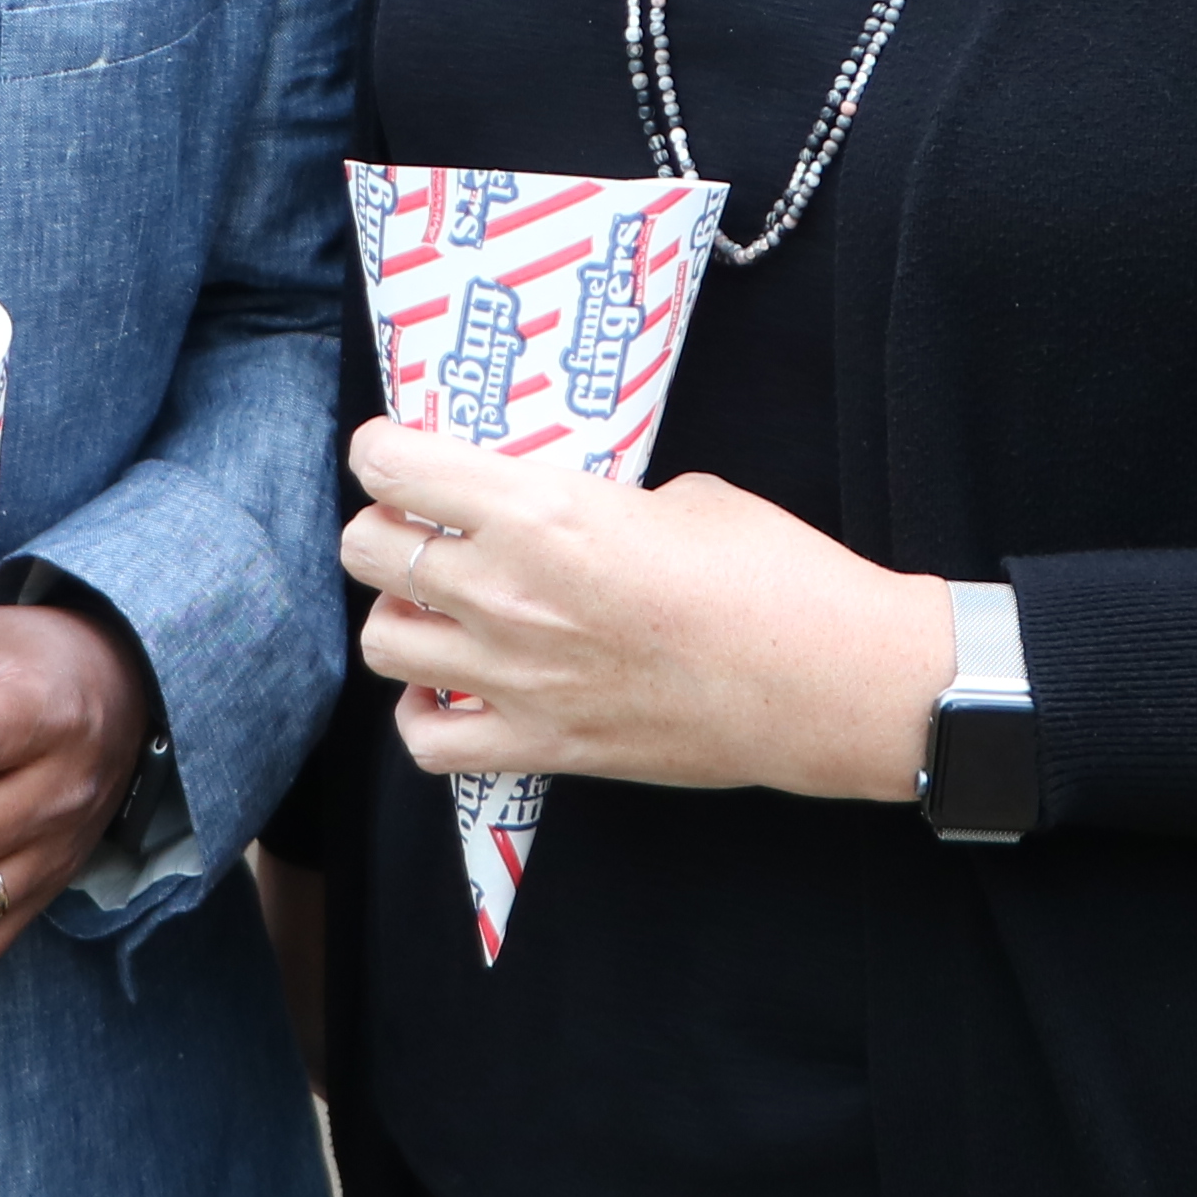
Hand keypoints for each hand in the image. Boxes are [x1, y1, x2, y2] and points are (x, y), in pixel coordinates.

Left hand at [340, 417, 944, 802]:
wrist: (830, 682)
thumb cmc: (774, 575)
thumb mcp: (681, 495)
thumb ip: (595, 502)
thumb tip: (565, 515)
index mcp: (541, 510)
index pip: (393, 465)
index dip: (383, 450)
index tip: (397, 451)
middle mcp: (508, 592)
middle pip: (366, 550)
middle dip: (385, 528)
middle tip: (424, 526)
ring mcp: (516, 679)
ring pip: (382, 642)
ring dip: (401, 615)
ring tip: (442, 607)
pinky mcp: (544, 747)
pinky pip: (427, 742)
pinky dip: (426, 715)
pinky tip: (457, 692)